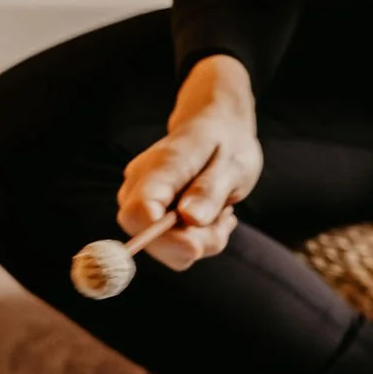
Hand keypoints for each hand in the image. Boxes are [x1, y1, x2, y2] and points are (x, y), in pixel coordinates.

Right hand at [117, 55, 262, 270]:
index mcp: (160, 167)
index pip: (139, 212)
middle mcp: (139, 184)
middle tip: (225, 221)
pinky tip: (212, 218)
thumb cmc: (227, 143)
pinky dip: (196, 241)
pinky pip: (170, 246)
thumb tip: (190, 219)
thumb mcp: (234, 164)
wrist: (216, 126)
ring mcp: (139, 200)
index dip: (162, 238)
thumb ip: (210, 191)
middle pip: (145, 236)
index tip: (197, 245)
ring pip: (161, 247)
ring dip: (199, 242)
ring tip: (222, 214)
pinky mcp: (149, 215)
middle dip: (189, 244)